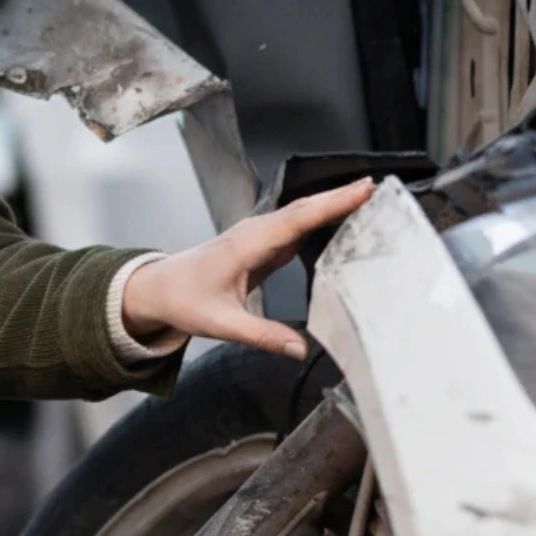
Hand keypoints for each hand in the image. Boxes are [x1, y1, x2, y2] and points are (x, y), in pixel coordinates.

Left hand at [119, 178, 376, 359]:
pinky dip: (320, 219)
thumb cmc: (183, 299)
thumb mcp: (221, 323)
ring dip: (332, 204)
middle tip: (378, 186)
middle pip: (304, 209)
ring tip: (369, 198)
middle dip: (340, 196)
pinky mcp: (262, 244)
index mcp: (247, 245)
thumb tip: (299, 348)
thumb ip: (261, 336)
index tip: (361, 189)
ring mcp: (258, 236)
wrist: (158, 288)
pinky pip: (296, 227)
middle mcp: (254, 233)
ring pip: (301, 214)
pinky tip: (341, 220)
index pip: (297, 218)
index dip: (331, 203)